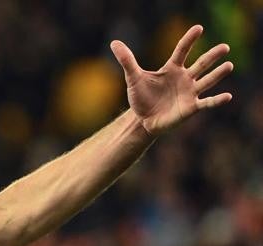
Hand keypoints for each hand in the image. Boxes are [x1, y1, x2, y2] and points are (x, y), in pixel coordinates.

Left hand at [111, 25, 232, 135]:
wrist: (142, 120)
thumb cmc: (141, 97)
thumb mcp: (133, 78)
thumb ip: (127, 60)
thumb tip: (114, 43)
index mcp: (172, 69)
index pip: (182, 51)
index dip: (189, 40)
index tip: (198, 28)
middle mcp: (185, 78)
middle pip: (201, 64)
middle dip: (212, 56)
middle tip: (225, 47)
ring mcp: (190, 92)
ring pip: (207, 81)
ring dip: (218, 74)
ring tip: (229, 65)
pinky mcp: (192, 107)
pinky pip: (207, 103)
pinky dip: (217, 100)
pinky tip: (228, 96)